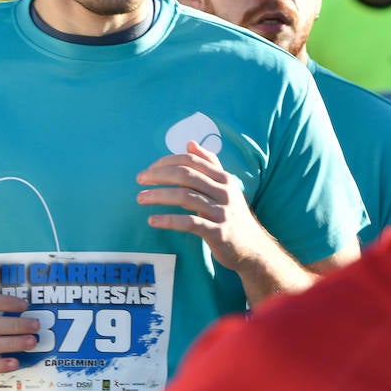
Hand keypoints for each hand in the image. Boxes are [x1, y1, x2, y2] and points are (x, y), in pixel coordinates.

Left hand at [137, 140, 284, 273]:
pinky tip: (153, 221)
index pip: (192, 161)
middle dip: (159, 175)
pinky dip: (169, 220)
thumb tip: (190, 143)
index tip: (149, 168)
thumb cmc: (232, 214)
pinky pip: (190, 223)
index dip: (168, 161)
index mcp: (223, 178)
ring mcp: (222, 212)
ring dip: (159, 195)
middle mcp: (224, 191)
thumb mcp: (224, 186)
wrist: (251, 247)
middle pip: (186, 175)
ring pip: (186, 197)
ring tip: (140, 198)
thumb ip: (209, 164)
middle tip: (139, 179)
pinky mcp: (218, 232)